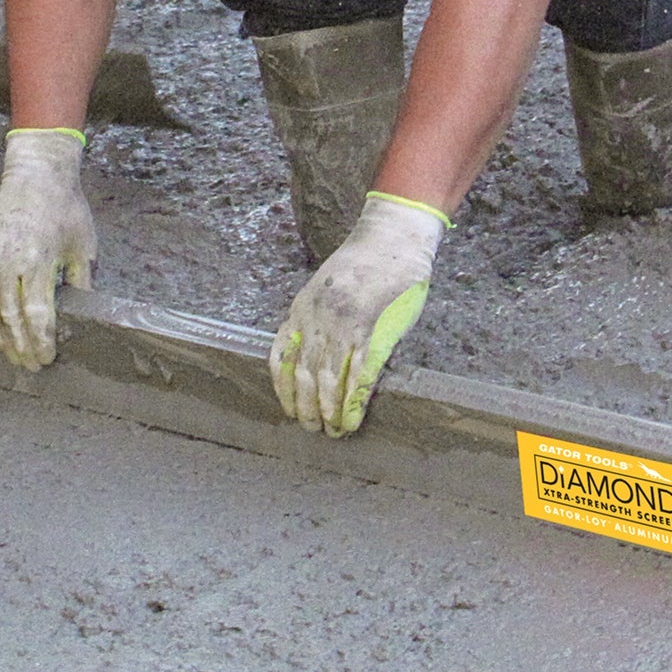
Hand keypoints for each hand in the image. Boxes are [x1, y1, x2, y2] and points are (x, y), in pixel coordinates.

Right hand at [0, 129, 96, 369]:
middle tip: (31, 366)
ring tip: (10, 355)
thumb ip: (80, 283)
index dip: (40, 342)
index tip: (47, 359)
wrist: (35, 175)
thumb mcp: (83, 246)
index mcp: (37, 260)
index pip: (36, 315)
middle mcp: (7, 261)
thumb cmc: (64, 209)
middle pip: (9, 317)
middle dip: (21, 346)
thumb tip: (81, 317)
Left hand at [271, 194, 443, 436]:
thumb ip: (318, 319)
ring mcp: (343, 325)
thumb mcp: (325, 288)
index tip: (286, 408)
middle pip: (303, 374)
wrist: (391, 238)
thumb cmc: (363, 265)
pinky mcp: (372, 330)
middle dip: (304, 407)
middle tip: (311, 430)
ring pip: (328, 380)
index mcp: (302, 308)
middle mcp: (316, 319)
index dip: (283, 388)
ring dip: (328, 411)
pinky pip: (359, 375)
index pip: (280, 356)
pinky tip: (352, 419)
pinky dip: (353, 402)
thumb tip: (318, 355)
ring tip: (333, 432)